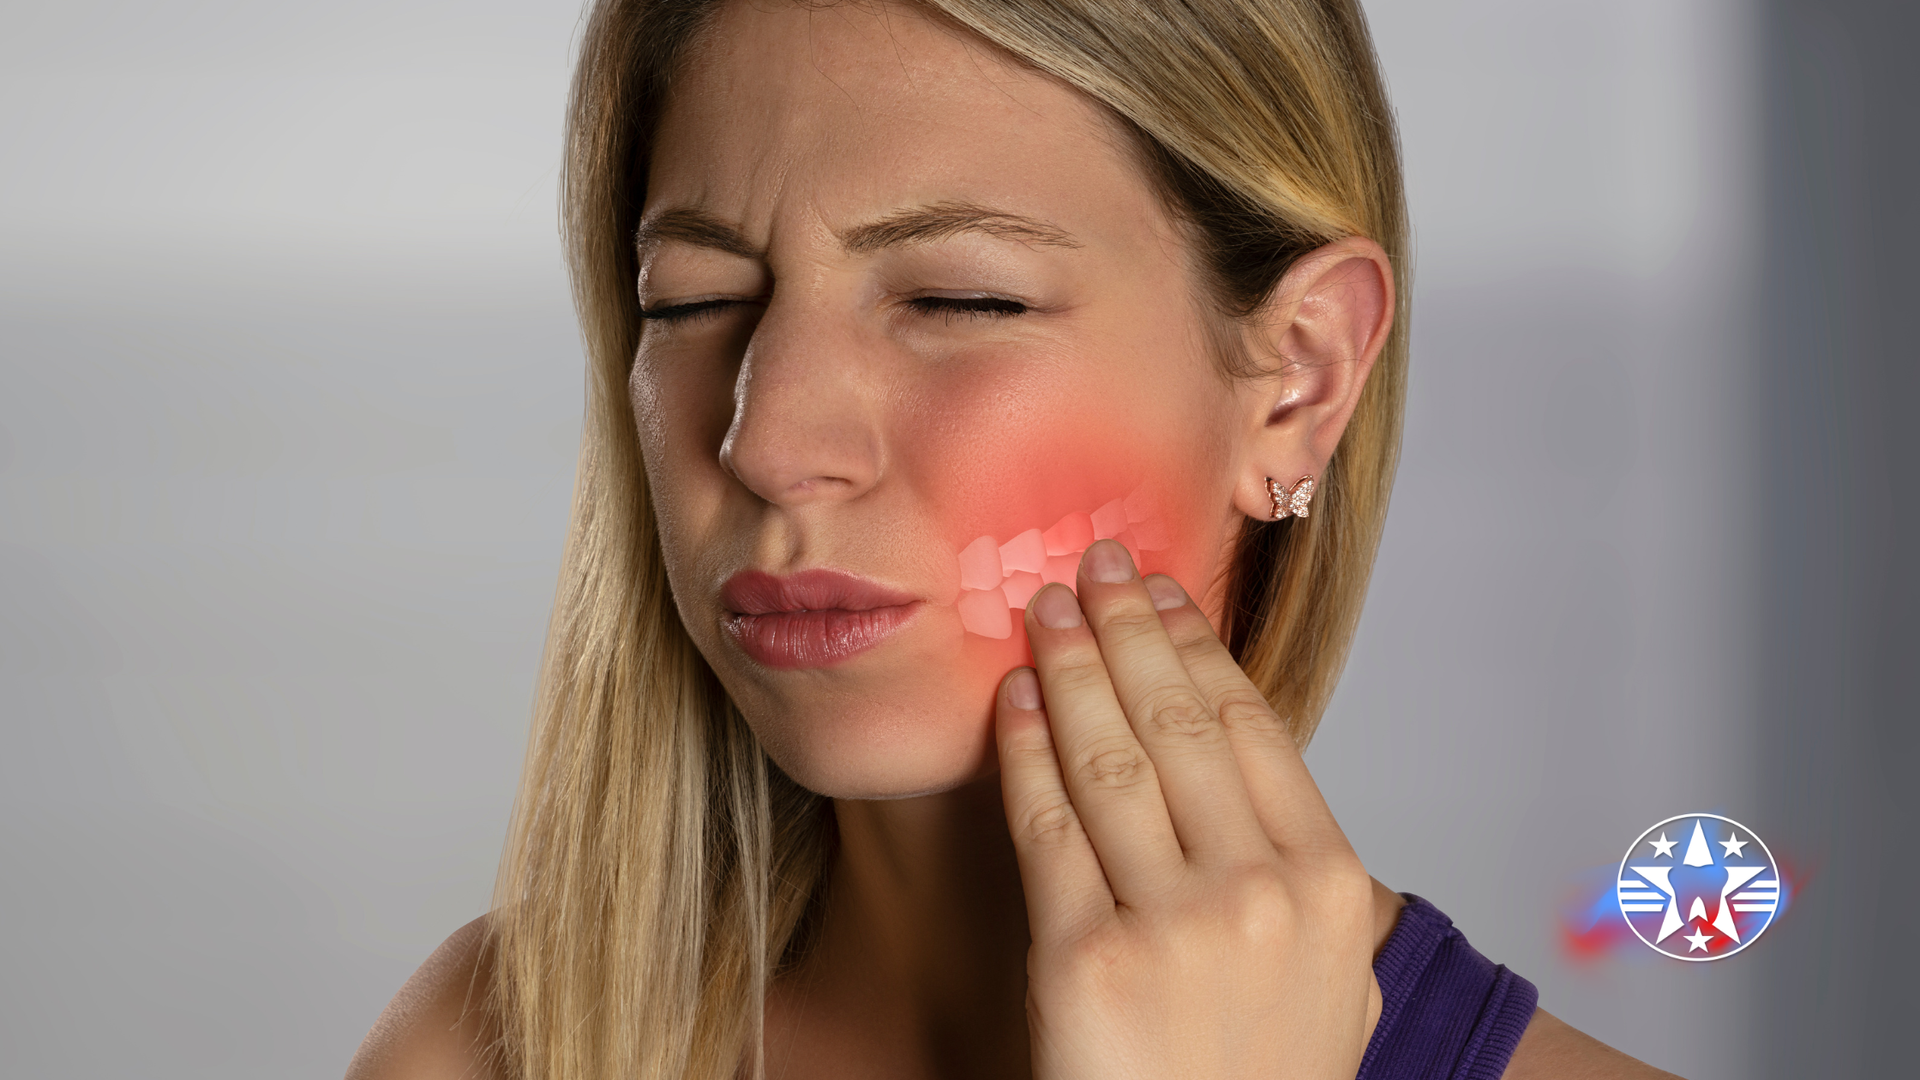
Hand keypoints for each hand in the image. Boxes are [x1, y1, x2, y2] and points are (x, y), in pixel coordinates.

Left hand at [996, 539, 1381, 1079]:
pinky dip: (1025, 751)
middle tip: (1093, 562)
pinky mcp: (1086, 962)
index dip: (1198, 647)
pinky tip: (1014, 699)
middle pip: (1181, 724)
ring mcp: (1173, 928)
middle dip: (1129, 628)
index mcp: (1327, 885)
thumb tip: (1252, 766)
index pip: (1252, 729)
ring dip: (1072, 666)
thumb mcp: (1326, 981)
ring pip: (1111, 760)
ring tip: (1043, 607)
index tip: (1163, 593)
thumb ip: (1306, 876)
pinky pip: (1047, 828)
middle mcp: (1258, 895)